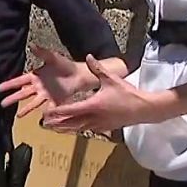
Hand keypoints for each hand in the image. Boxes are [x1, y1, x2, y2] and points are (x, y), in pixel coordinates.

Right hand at [0, 45, 96, 116]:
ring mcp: (45, 94)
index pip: (19, 80)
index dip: (9, 84)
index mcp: (35, 76)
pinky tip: (39, 119)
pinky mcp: (54, 100)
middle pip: (23, 94)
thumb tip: (32, 45)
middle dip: (13, 98)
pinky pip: (47, 107)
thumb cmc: (65, 65)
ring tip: (17, 116)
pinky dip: (44, 113)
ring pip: (32, 103)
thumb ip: (42, 53)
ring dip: (25, 109)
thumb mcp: (52, 58)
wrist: (79, 74)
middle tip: (2, 104)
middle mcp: (38, 86)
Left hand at [43, 56, 166, 134]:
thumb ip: (98, 68)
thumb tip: (89, 56)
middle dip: (57, 123)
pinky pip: (87, 129)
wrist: (143, 109)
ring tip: (54, 129)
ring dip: (66, 128)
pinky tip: (73, 129)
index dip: (57, 112)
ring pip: (78, 128)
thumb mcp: (111, 79)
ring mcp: (99, 125)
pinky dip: (78, 129)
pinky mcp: (104, 128)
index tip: (46, 113)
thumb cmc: (127, 93)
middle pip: (71, 122)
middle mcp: (93, 117)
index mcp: (92, 105)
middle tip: (43, 124)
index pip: (70, 110)